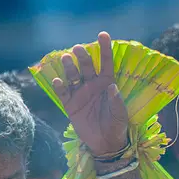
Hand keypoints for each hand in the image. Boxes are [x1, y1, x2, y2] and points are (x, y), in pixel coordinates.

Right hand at [52, 31, 128, 156]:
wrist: (105, 143)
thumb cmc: (116, 126)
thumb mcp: (120, 115)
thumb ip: (116, 101)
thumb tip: (112, 87)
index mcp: (107, 84)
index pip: (106, 63)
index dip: (105, 49)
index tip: (103, 34)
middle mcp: (92, 85)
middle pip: (86, 66)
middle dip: (82, 56)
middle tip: (77, 49)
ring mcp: (80, 93)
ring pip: (73, 75)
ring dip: (69, 67)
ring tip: (66, 58)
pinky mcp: (70, 104)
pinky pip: (63, 92)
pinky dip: (59, 86)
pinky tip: (58, 80)